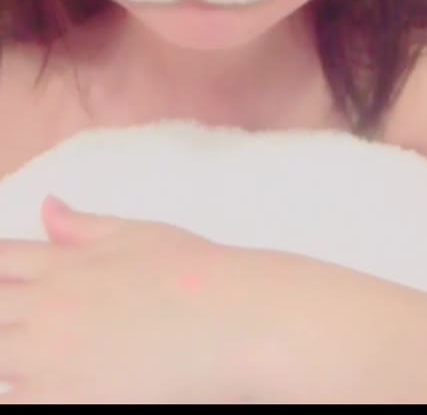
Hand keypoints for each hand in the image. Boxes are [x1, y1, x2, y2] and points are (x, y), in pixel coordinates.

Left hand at [0, 198, 261, 403]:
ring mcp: (50, 360)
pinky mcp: (65, 401)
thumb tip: (46, 205)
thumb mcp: (135, 234)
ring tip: (27, 355)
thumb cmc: (190, 271)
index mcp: (61, 264)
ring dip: (6, 353)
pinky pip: (16, 399)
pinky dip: (18, 390)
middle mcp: (47, 309)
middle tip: (19, 322)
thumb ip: (82, 226)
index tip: (7, 278)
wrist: (229, 321)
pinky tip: (35, 385)